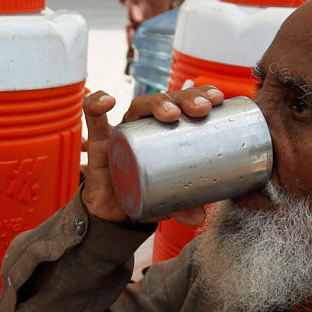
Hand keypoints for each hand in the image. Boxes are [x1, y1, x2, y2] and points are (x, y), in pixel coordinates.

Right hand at [81, 86, 224, 224]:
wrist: (111, 211)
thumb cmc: (142, 192)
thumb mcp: (167, 201)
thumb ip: (181, 206)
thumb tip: (199, 216)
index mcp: (166, 131)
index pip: (184, 104)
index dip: (200, 95)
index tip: (217, 100)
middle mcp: (145, 124)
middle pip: (166, 100)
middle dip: (185, 98)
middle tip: (201, 109)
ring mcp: (122, 130)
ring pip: (139, 105)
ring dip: (156, 102)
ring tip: (171, 113)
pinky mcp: (99, 141)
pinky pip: (94, 118)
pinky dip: (97, 104)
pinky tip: (109, 101)